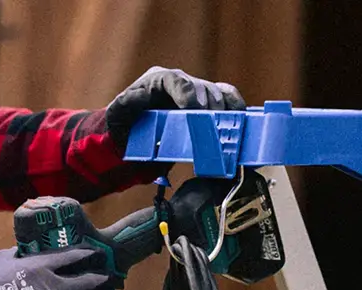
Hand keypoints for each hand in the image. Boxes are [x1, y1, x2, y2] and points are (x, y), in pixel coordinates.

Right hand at [0, 246, 117, 289]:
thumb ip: (26, 252)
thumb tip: (34, 246)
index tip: (98, 253)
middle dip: (103, 277)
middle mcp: (52, 286)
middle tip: (111, 275)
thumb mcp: (7, 258)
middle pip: (87, 281)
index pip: (74, 256)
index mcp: (40, 265)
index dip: (90, 254)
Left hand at [106, 68, 244, 147]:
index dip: (189, 93)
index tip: (195, 110)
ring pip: (218, 94)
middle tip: (214, 126)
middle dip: (210, 107)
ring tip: (227, 130)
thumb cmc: (125, 125)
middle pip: (202, 88)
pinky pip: (228, 100)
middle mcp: (180, 83)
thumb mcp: (119, 114)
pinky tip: (242, 122)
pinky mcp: (208, 107)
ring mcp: (197, 94)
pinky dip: (237, 108)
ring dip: (225, 112)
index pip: (177, 80)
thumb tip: (143, 94)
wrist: (134, 138)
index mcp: (159, 81)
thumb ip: (127, 103)